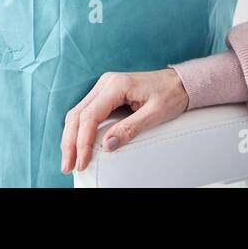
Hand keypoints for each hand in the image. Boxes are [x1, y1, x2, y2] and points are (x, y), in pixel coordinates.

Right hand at [60, 69, 187, 174]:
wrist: (179, 82)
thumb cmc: (170, 95)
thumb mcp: (155, 114)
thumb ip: (130, 129)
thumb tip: (108, 146)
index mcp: (116, 85)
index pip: (90, 116)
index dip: (82, 142)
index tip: (81, 162)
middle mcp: (105, 83)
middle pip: (77, 114)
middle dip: (70, 142)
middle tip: (67, 166)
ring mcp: (104, 86)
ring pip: (78, 112)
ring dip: (71, 137)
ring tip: (70, 159)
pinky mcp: (106, 93)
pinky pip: (86, 111)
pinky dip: (79, 129)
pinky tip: (78, 143)